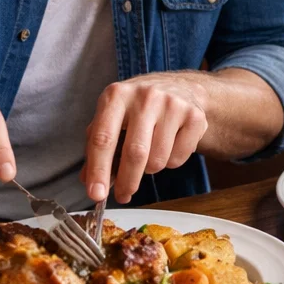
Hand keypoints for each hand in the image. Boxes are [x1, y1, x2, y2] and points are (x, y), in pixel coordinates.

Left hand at [83, 72, 208, 203]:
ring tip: (150, 154)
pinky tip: (170, 145)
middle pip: (135, 153)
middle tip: (123, 195)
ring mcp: (172, 105)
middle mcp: (145, 96)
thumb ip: (98, 146)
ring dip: (151, 169)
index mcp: (117, 95)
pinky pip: (178, 159)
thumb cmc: (139, 107)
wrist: (180, 88)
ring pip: (158, 160)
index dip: (98, 170)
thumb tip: (89, 180)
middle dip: (127, 181)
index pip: (103, 138)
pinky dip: (171, 162)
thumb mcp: (113, 117)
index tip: (96, 194)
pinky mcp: (194, 117)